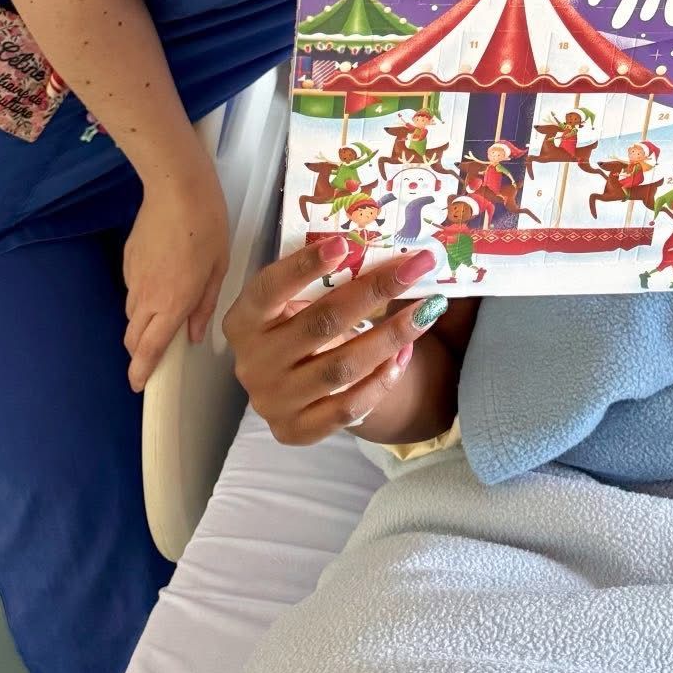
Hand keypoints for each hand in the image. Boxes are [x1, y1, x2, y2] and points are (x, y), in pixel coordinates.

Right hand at [122, 164, 230, 389]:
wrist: (177, 187)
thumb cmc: (207, 226)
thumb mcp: (218, 268)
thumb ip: (204, 306)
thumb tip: (193, 336)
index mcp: (171, 303)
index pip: (149, 348)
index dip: (141, 370)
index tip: (137, 385)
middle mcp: (146, 296)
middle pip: (132, 337)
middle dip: (139, 351)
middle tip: (153, 354)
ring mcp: (132, 277)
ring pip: (131, 313)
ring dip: (141, 323)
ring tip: (162, 313)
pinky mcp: (126, 259)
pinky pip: (131, 288)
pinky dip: (141, 295)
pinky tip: (160, 278)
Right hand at [223, 240, 441, 445]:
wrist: (291, 387)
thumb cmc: (299, 327)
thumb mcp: (297, 302)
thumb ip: (328, 278)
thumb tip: (388, 249)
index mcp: (244, 320)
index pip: (269, 289)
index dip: (303, 266)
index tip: (343, 242)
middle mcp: (252, 362)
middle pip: (320, 323)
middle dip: (374, 290)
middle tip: (416, 266)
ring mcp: (272, 400)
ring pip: (340, 368)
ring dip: (390, 336)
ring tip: (428, 310)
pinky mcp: (295, 431)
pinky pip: (347, 408)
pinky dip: (381, 381)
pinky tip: (406, 354)